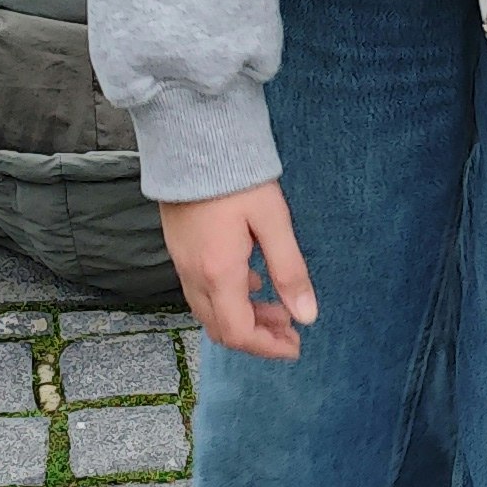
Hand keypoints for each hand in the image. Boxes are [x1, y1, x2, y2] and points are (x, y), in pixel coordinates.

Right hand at [163, 183, 318, 359]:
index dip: (268, 348)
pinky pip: (201, 292)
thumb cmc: (235, 176)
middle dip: (257, 337)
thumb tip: (307, 316)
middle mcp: (194, 275)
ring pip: (209, 313)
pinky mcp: (179, 249)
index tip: (295, 346)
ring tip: (278, 306)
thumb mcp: (273, 220)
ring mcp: (182, 263)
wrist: (192, 139)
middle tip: (291, 329)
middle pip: (221, 329)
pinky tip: (252, 280)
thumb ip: (290, 270)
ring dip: (243, 319)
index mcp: (219, 273)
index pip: (239, 333)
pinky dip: (228, 300)